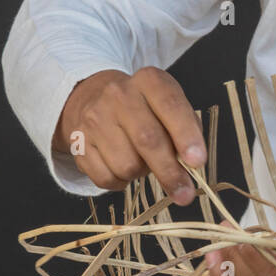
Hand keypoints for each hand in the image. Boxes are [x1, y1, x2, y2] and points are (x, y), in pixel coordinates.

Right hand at [53, 67, 206, 204]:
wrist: (94, 100)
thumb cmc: (146, 110)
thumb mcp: (171, 107)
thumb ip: (188, 130)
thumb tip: (191, 165)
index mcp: (148, 81)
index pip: (171, 106)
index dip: (186, 136)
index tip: (197, 162)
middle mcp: (118, 94)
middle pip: (147, 140)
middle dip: (170, 172)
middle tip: (185, 194)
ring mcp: (94, 118)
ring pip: (126, 165)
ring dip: (141, 174)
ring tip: (142, 160)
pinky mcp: (77, 142)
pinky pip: (106, 178)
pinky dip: (120, 182)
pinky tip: (122, 166)